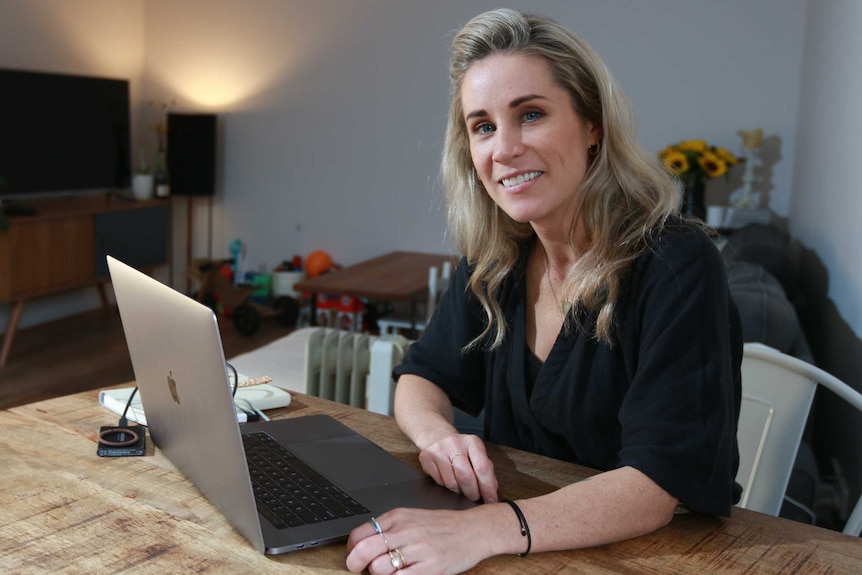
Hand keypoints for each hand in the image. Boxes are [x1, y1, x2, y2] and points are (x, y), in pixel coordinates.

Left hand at [346, 508, 487, 574]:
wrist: (474, 530)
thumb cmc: (442, 526)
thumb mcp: (412, 518)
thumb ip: (389, 528)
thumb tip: (362, 544)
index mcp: (398, 517)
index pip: (360, 533)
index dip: (351, 549)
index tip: (354, 555)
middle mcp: (405, 531)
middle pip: (364, 550)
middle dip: (355, 564)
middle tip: (358, 569)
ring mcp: (418, 549)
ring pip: (379, 567)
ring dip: (378, 574)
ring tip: (388, 572)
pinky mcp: (430, 567)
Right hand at [418, 433, 497, 502]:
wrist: (437, 436)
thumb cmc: (461, 450)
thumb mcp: (477, 454)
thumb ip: (486, 471)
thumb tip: (492, 491)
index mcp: (472, 442)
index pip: (483, 468)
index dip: (488, 488)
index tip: (491, 500)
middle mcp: (455, 443)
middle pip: (466, 477)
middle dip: (473, 493)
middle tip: (475, 497)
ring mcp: (439, 449)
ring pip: (452, 483)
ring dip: (459, 491)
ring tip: (461, 486)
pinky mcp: (426, 457)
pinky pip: (439, 482)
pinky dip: (446, 486)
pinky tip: (448, 478)